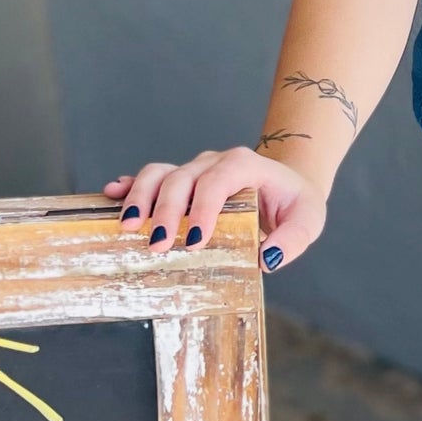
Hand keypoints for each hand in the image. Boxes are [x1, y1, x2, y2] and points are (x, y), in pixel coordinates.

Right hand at [103, 149, 328, 273]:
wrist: (288, 183)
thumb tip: (268, 258)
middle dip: (166, 210)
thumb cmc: (295, 202)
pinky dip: (131, 185)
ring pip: (160, 173)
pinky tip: (112, 195)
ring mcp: (194, 168)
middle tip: (158, 245)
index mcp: (246, 165)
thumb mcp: (309, 219)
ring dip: (141, 197)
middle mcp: (214, 162)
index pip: (219, 180)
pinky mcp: (181, 179)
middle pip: (182, 177)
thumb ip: (295, 238)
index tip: (195, 241)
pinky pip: (151, 176)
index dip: (203, 208)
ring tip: (128, 226)